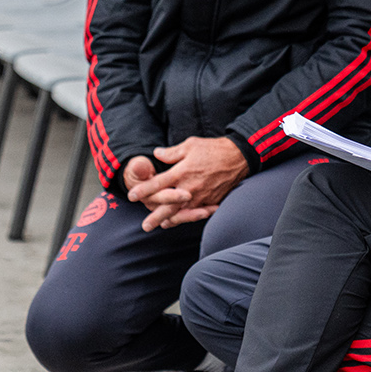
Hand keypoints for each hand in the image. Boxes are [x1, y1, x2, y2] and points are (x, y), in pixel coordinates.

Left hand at [126, 136, 251, 230]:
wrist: (239, 157)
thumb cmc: (213, 149)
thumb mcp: (190, 145)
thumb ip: (171, 152)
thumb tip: (156, 153)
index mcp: (182, 172)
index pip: (158, 183)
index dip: (144, 190)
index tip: (132, 196)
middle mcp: (190, 187)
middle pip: (168, 205)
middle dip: (155, 216)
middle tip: (145, 226)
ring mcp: (202, 196)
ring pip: (183, 213)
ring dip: (171, 220)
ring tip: (162, 225)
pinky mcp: (212, 200)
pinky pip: (198, 213)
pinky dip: (189, 218)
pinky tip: (182, 220)